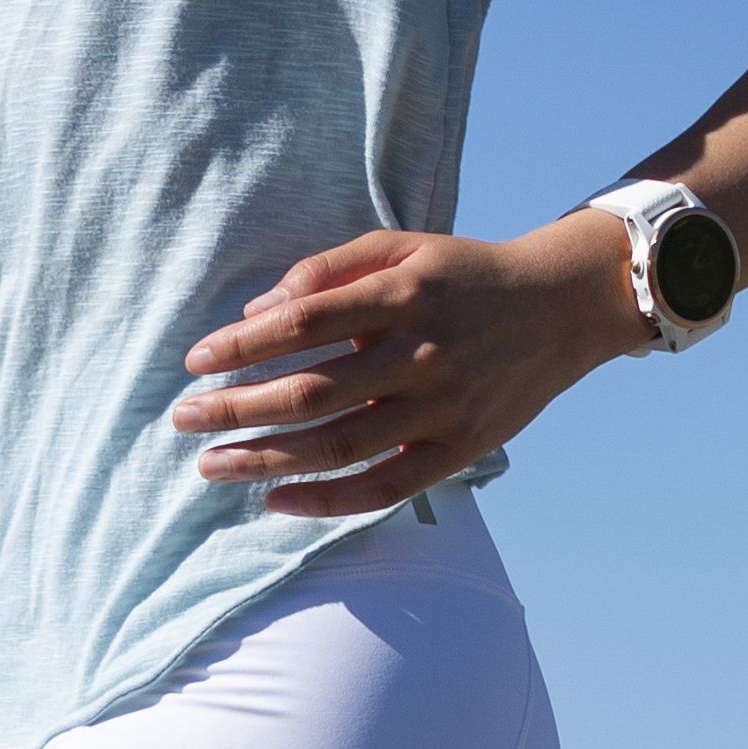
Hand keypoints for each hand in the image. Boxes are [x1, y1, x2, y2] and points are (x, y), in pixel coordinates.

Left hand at [169, 221, 653, 515]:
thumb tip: (259, 310)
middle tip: (184, 420)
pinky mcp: (460, 449)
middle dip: (238, 409)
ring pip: (339, 445)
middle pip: (311, 392)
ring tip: (212, 466)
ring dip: (267, 459)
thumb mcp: (403, 247)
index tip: (195, 361)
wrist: (563, 306)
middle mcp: (420, 353)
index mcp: (401, 295)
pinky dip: (328, 501)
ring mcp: (442, 407)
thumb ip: (330, 269)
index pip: (303, 324)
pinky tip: (277, 502)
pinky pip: (385, 486)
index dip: (243, 346)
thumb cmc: (464, 276)